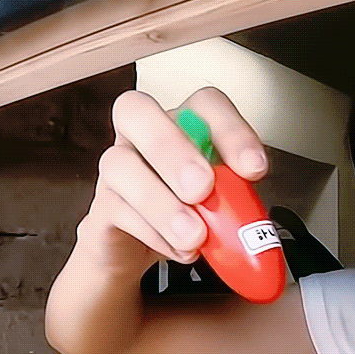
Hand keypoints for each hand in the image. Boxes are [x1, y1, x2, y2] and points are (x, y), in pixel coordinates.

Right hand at [78, 87, 268, 272]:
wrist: (141, 247)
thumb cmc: (191, 212)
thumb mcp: (224, 203)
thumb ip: (236, 201)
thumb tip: (253, 222)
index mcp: (183, 123)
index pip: (204, 103)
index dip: (231, 130)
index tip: (254, 169)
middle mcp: (142, 134)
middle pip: (138, 111)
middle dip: (173, 150)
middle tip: (202, 189)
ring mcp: (116, 166)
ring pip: (121, 166)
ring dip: (161, 204)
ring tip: (194, 236)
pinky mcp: (101, 206)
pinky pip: (117, 210)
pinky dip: (154, 234)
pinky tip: (181, 250)